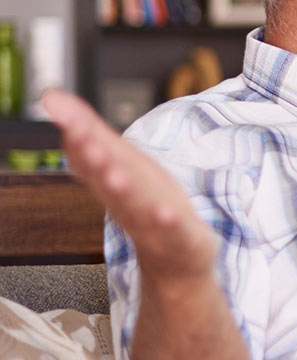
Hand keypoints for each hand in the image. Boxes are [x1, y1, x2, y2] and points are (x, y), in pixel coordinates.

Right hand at [42, 89, 216, 279]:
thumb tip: (52, 96)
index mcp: (111, 182)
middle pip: (108, 180)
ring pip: (135, 206)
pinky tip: (167, 213)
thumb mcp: (121, 165)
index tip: (64, 113)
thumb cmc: (146, 206)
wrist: (176, 262)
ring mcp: (153, 224)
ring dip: (124, 190)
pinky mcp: (181, 240)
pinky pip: (174, 232)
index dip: (79, 137)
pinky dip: (169, 223)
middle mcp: (126, 203)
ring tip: (115, 175)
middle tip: (83, 137)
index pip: (90, 159)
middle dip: (96, 159)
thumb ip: (90, 134)